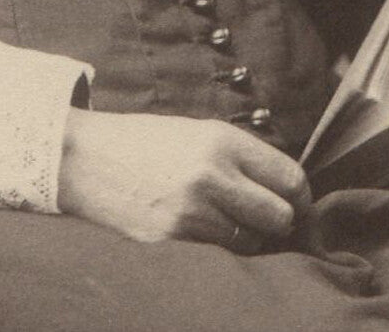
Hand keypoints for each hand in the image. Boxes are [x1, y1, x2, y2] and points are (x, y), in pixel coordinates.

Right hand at [57, 108, 309, 249]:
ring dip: (250, 239)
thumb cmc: (146, 143)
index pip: (290, 177)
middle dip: (280, 222)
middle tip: (268, 222)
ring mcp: (193, 211)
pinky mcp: (174, 240)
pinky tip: (203, 232)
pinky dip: (221, 250)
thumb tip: (286, 193)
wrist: (87, 158)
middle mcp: (213, 174)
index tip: (298, 206)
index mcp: (222, 141)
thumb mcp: (198, 133)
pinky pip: (221, 255)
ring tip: (228, 223)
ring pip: (253, 242)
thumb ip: (242, 158)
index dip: (301, 197)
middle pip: (281, 215)